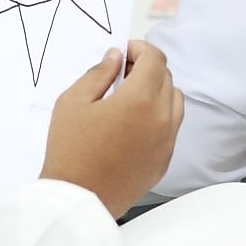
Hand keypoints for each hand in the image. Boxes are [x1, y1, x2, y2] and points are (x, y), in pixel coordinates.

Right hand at [39, 41, 183, 218]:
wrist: (79, 198)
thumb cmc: (70, 150)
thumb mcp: (73, 101)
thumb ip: (98, 73)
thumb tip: (115, 58)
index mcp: (140, 100)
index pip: (155, 59)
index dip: (141, 48)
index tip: (126, 50)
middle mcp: (161, 119)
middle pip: (167, 78)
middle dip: (147, 67)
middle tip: (122, 71)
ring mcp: (166, 142)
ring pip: (175, 102)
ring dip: (157, 90)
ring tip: (130, 96)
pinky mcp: (164, 160)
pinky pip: (171, 127)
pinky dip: (159, 115)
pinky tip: (133, 121)